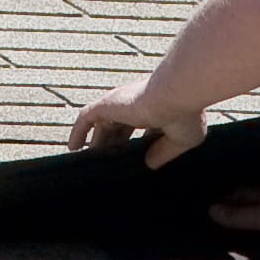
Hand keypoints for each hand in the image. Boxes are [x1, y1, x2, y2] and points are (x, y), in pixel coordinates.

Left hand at [69, 78, 206, 166]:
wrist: (176, 95)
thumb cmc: (186, 115)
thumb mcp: (182, 139)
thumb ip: (164, 151)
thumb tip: (149, 163)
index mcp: (158, 108)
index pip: (142, 126)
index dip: (136, 143)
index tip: (132, 160)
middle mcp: (138, 103)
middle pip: (119, 126)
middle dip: (113, 145)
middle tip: (107, 164)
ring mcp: (121, 103)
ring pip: (102, 124)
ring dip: (96, 142)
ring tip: (90, 163)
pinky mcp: (107, 104)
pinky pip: (86, 118)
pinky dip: (78, 132)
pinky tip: (73, 150)